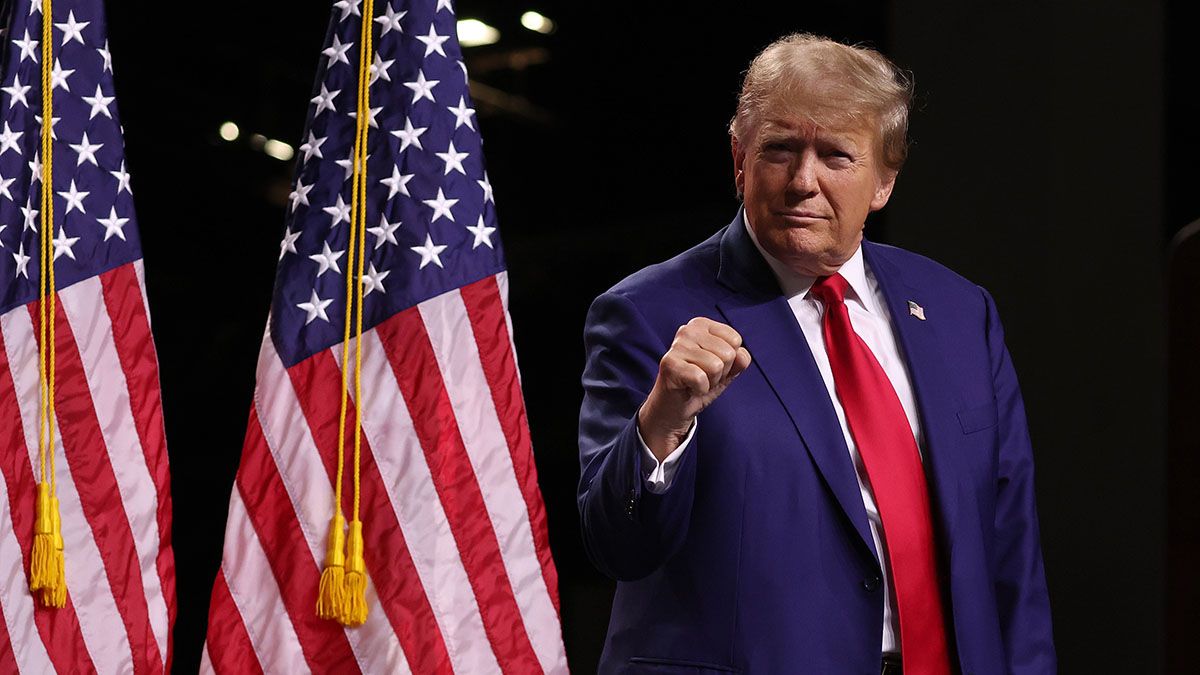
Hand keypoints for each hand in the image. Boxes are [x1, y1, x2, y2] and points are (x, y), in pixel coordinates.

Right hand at [638, 317, 751, 461]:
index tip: (712, 367)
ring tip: (696, 382)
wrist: (675, 407)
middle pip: (727, 354)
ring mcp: (677, 346)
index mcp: (701, 325)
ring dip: (710, 382)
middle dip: (720, 373)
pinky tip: (688, 388)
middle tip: (703, 377)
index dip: (730, 361)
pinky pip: (701, 379)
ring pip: (716, 366)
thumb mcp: (726, 370)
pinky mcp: (669, 363)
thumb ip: (739, 360)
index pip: (735, 340)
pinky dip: (700, 390)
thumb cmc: (700, 384)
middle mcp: (688, 330)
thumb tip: (742, 356)